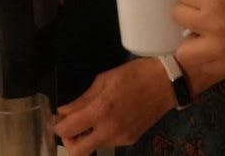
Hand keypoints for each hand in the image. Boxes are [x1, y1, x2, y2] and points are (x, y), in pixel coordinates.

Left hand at [54, 57, 175, 155]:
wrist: (166, 84)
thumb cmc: (134, 75)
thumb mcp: (104, 80)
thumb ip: (82, 99)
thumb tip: (63, 111)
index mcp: (101, 110)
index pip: (68, 130)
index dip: (57, 126)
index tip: (57, 118)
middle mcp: (110, 129)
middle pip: (78, 152)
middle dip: (68, 141)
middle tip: (70, 127)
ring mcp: (121, 138)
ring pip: (93, 149)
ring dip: (85, 139)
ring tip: (88, 121)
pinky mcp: (130, 140)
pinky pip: (108, 143)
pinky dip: (101, 135)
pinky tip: (106, 120)